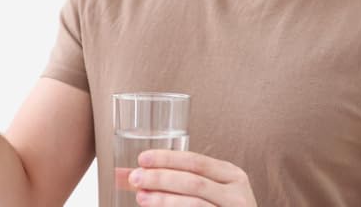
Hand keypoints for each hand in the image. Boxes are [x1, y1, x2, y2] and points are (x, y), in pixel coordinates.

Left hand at [125, 149, 256, 206]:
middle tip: (136, 178)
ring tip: (141, 197)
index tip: (143, 159)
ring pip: (194, 202)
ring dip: (164, 199)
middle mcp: (236, 193)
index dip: (169, 159)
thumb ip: (173, 181)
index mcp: (232, 176)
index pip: (197, 161)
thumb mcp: (207, 191)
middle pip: (194, 180)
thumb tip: (125, 175)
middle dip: (161, 177)